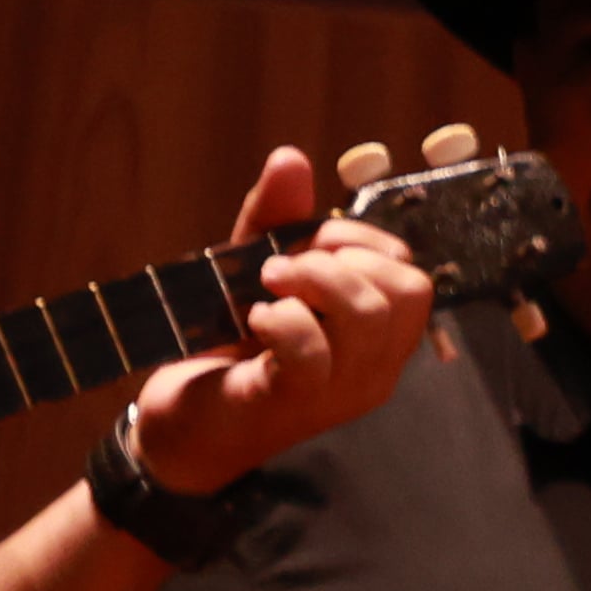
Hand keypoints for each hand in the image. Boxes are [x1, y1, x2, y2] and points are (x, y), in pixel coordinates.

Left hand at [118, 148, 434, 495]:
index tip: (305, 244)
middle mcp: (375, 368)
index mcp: (379, 340)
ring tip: (268, 286)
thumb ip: (276, 221)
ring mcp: (341, 391)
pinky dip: (279, 318)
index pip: (411, 274)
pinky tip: (252, 320)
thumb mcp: (253, 277)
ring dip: (313, 279)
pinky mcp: (293, 401)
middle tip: (288, 267)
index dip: (361, 242)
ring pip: (369, 313)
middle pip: (408, 289)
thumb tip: (290, 156)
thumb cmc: (229, 355)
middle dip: (346, 257)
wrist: (180, 433)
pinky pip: (311, 348)